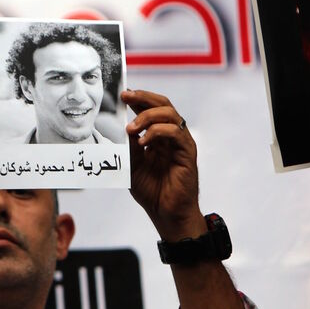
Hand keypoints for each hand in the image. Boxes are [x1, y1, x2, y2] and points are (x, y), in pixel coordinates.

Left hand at [122, 89, 203, 240]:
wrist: (166, 213)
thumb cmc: (152, 192)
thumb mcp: (132, 166)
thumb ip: (130, 146)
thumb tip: (123, 127)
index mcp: (158, 136)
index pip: (150, 109)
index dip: (138, 99)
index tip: (122, 94)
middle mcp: (171, 136)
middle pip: (163, 104)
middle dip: (143, 98)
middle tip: (126, 96)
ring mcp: (181, 142)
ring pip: (170, 114)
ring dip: (148, 116)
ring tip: (131, 128)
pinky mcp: (187, 152)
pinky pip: (176, 132)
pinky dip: (158, 132)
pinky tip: (143, 141)